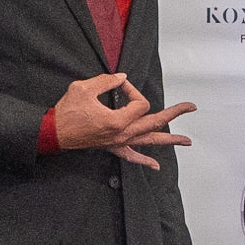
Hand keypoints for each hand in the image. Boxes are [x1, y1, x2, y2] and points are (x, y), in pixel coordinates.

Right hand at [51, 73, 192, 169]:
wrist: (54, 133)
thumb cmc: (67, 111)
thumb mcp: (84, 88)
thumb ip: (106, 81)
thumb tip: (122, 79)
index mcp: (118, 121)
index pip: (139, 102)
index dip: (131, 90)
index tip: (119, 85)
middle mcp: (123, 134)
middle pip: (155, 123)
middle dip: (174, 114)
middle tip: (191, 107)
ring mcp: (119, 143)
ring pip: (149, 142)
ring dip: (169, 140)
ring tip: (187, 141)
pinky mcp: (112, 148)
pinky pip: (131, 157)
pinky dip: (144, 161)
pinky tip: (156, 166)